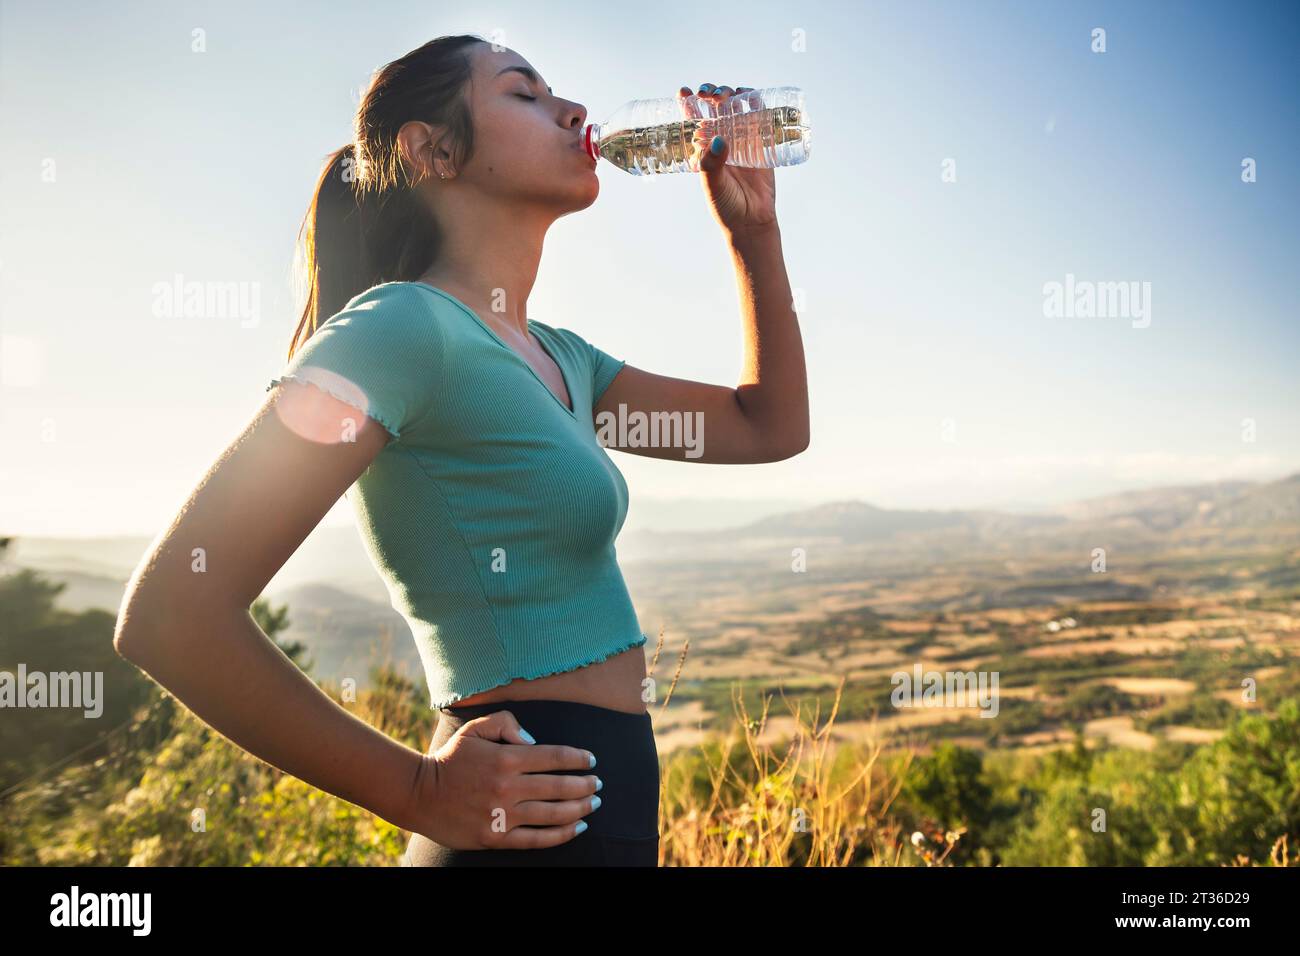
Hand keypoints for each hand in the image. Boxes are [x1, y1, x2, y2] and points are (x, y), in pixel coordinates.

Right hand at [401, 709, 601, 849]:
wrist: (419, 794)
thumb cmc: (451, 759)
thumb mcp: (474, 729)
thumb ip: (507, 723)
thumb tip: (535, 739)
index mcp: (506, 758)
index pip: (554, 757)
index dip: (578, 758)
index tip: (592, 760)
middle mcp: (507, 787)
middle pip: (559, 787)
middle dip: (585, 785)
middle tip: (599, 784)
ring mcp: (502, 815)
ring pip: (553, 814)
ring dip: (580, 809)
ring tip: (594, 804)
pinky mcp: (496, 837)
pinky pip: (537, 839)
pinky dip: (561, 834)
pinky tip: (577, 827)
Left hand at [678, 82, 778, 239]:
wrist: (752, 221)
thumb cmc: (726, 206)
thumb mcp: (713, 185)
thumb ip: (712, 164)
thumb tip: (717, 139)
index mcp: (704, 149)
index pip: (693, 121)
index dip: (687, 103)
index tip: (683, 91)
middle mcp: (721, 141)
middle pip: (715, 109)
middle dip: (711, 95)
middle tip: (710, 94)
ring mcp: (742, 140)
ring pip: (736, 109)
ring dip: (731, 95)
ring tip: (729, 94)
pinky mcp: (762, 143)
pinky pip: (760, 118)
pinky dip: (757, 103)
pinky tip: (752, 96)